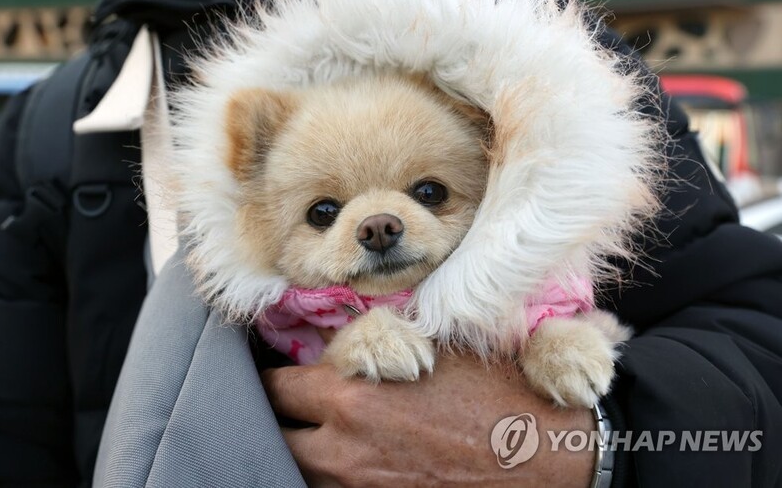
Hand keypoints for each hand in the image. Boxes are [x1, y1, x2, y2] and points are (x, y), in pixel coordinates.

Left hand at [262, 353, 594, 486]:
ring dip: (304, 453)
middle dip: (279, 421)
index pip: (276, 389)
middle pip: (278, 439)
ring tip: (314, 438)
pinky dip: (333, 479)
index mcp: (350, 399)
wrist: (546, 455)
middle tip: (285, 411)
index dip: (271, 380)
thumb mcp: (434, 348)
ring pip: (302, 474)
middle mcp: (343, 452)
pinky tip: (351, 464)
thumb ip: (379, 346)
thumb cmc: (495, 394)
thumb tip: (345, 342)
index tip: (274, 375)